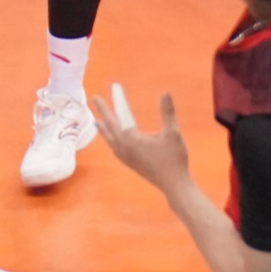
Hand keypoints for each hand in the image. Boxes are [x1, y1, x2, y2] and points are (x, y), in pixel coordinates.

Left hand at [95, 84, 194, 199]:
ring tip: (96, 120)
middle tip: (95, 98)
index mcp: (131, 138)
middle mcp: (124, 147)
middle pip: (110, 125)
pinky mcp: (129, 163)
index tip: (115, 85)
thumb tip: (165, 92)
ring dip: (103, 128)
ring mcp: (125, 157)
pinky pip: (114, 148)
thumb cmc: (175, 159)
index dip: (119, 98)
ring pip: (110, 139)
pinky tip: (112, 140)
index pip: (122, 113)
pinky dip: (110, 140)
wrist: (174, 186)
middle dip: (103, 110)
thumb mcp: (173, 133)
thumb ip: (168, 113)